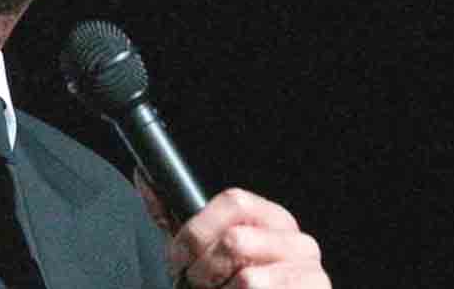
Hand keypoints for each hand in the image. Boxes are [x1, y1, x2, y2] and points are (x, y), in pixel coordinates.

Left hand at [135, 172, 329, 288]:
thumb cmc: (229, 287)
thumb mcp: (199, 249)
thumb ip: (172, 215)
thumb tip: (143, 175)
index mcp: (269, 217)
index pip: (234, 200)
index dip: (197, 231)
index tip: (179, 257)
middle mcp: (296, 238)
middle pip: (235, 239)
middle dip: (203, 269)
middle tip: (199, 283)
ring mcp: (310, 269)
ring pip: (247, 277)